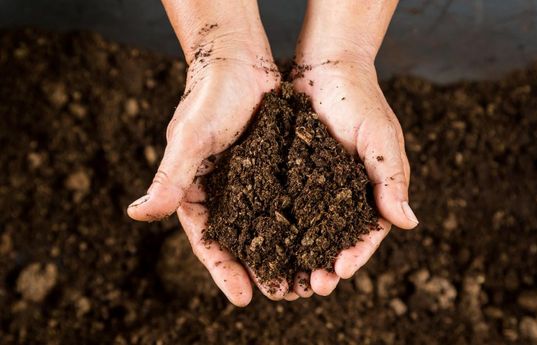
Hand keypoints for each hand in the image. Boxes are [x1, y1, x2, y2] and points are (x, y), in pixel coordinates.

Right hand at [127, 18, 287, 304]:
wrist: (239, 58)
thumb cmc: (209, 97)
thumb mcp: (190, 139)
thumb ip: (169, 178)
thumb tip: (136, 215)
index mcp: (195, 191)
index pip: (208, 240)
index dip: (224, 270)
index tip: (244, 299)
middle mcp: (223, 191)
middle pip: (240, 240)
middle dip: (259, 269)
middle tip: (282, 295)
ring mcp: (250, 180)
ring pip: (267, 225)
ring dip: (283, 251)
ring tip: (303, 277)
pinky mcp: (273, 167)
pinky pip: (286, 199)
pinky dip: (299, 221)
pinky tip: (318, 238)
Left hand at [291, 58, 417, 295]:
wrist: (324, 67)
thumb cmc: (359, 99)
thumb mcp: (380, 138)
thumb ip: (391, 178)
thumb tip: (408, 222)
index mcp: (371, 189)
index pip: (367, 231)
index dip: (356, 254)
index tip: (340, 272)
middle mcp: (342, 193)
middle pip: (336, 238)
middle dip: (325, 264)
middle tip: (312, 286)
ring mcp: (315, 186)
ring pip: (308, 230)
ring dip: (300, 255)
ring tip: (288, 278)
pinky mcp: (290, 175)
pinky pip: (284, 205)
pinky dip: (278, 228)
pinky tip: (265, 245)